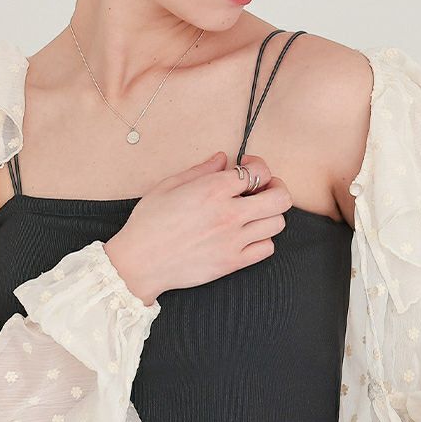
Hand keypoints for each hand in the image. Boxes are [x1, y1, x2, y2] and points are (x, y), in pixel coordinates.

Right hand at [105, 151, 292, 300]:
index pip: (259, 171)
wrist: (139, 262)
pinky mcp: (232, 263)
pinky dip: (263, 239)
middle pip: (280, 198)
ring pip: (277, 223)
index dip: (258, 165)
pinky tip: (248, 235)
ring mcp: (233, 241)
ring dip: (269, 214)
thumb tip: (223, 158)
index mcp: (213, 190)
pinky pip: (267, 249)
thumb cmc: (149, 223)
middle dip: (276, 187)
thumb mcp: (169, 185)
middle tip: (263, 188)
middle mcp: (229, 214)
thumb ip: (201, 170)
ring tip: (253, 212)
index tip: (247, 167)